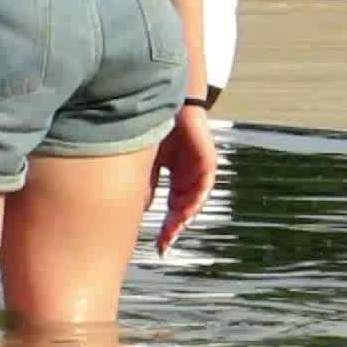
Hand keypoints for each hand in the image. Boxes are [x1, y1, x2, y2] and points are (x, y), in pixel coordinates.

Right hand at [147, 105, 217, 254]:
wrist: (167, 102)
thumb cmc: (154, 126)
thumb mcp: (146, 160)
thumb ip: (145, 182)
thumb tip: (139, 207)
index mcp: (174, 176)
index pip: (170, 206)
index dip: (163, 224)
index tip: (157, 243)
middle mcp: (187, 176)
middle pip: (182, 208)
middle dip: (172, 228)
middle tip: (163, 244)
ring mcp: (198, 170)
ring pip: (193, 201)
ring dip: (183, 218)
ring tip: (171, 232)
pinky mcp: (207, 163)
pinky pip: (203, 187)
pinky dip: (194, 200)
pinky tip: (184, 212)